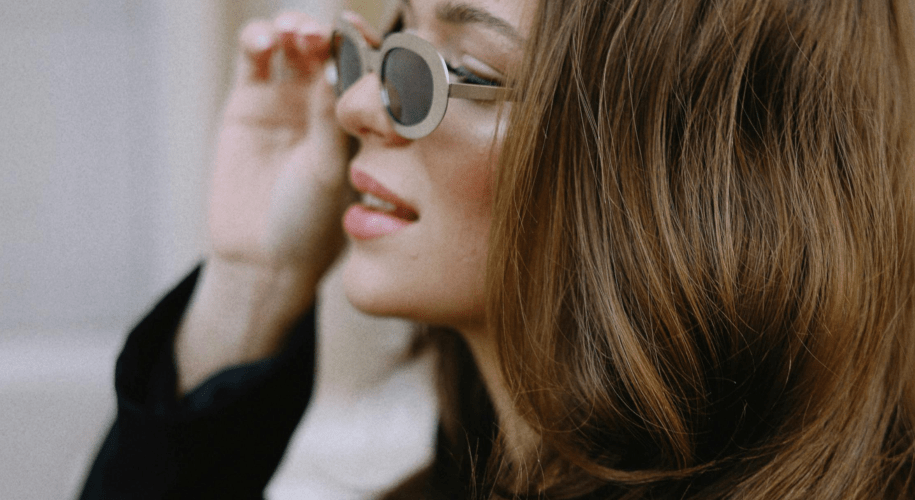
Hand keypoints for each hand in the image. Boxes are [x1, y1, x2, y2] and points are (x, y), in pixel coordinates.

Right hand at [210, 12, 350, 277]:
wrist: (261, 256)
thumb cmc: (310, 222)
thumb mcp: (328, 171)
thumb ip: (330, 121)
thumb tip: (335, 64)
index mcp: (361, 119)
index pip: (366, 70)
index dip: (363, 47)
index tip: (362, 36)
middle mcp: (327, 104)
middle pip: (329, 50)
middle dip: (327, 35)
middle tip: (321, 35)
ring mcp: (289, 100)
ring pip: (293, 47)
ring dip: (295, 29)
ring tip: (294, 33)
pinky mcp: (249, 102)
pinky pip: (254, 60)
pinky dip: (258, 41)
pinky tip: (265, 41)